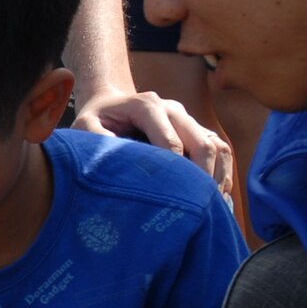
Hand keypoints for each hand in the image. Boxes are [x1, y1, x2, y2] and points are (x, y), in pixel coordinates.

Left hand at [73, 88, 233, 194]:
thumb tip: (119, 164)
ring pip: (217, 145)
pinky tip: (216, 195)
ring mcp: (187, 118)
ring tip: (212, 204)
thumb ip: (96, 140)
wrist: (108, 102)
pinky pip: (219, 148)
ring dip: (218, 175)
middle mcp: (173, 109)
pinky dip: (222, 171)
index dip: (175, 170)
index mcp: (148, 106)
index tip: (172, 197)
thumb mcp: (83, 127)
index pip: (172, 141)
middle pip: (202, 142)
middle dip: (203, 176)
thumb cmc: (94, 119)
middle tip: (199, 206)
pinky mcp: (195, 129)